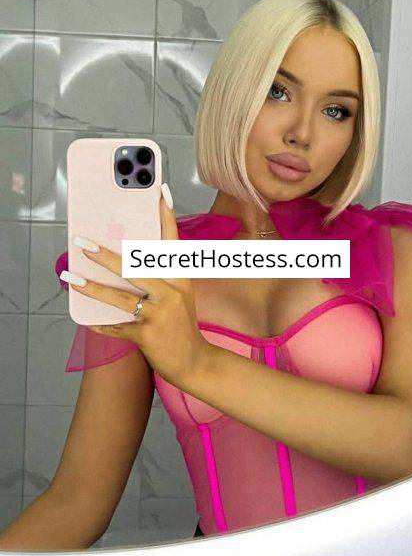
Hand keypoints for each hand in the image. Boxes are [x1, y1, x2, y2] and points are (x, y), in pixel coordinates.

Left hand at [66, 192, 213, 388]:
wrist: (196, 363)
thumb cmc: (182, 327)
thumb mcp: (179, 297)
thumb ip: (158, 279)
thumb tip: (125, 262)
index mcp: (179, 278)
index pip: (172, 242)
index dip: (166, 216)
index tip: (160, 192)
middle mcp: (171, 291)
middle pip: (135, 266)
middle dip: (105, 254)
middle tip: (82, 242)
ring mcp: (160, 312)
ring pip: (121, 296)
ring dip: (92, 287)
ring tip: (71, 278)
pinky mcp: (148, 333)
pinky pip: (118, 326)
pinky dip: (102, 324)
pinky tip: (87, 321)